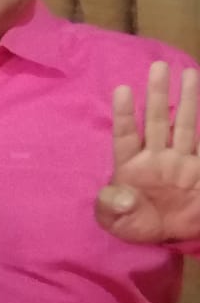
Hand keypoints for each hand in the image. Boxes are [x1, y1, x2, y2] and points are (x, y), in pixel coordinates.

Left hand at [95, 61, 199, 243]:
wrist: (168, 236)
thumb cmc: (135, 224)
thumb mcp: (115, 221)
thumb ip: (112, 207)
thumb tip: (123, 197)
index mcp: (130, 165)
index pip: (126, 135)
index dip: (124, 114)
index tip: (121, 89)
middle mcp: (156, 157)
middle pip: (156, 121)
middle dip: (157, 94)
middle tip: (159, 66)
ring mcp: (181, 162)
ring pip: (184, 126)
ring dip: (187, 101)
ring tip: (190, 73)